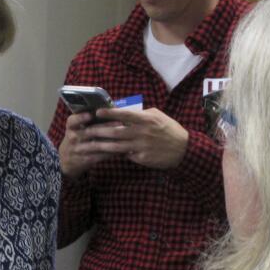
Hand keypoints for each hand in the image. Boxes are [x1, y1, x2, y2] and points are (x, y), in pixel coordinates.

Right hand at [58, 111, 120, 178]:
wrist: (66, 160)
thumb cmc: (77, 139)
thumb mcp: (76, 129)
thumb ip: (88, 120)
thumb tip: (109, 109)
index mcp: (70, 127)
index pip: (72, 121)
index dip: (81, 117)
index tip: (91, 114)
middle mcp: (72, 138)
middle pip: (89, 132)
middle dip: (105, 127)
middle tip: (119, 123)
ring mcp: (78, 150)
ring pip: (95, 145)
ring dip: (110, 141)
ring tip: (122, 137)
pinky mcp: (85, 160)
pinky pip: (99, 156)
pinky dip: (110, 152)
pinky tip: (120, 149)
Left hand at [74, 106, 190, 169]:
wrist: (183, 150)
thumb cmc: (169, 130)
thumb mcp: (158, 116)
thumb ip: (141, 113)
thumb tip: (126, 111)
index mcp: (146, 120)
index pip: (124, 115)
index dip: (109, 113)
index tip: (97, 112)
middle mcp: (142, 133)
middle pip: (115, 132)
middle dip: (98, 131)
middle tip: (86, 131)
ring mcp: (141, 147)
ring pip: (116, 146)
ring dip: (101, 146)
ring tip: (89, 145)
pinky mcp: (142, 158)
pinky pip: (125, 155)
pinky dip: (116, 154)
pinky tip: (104, 154)